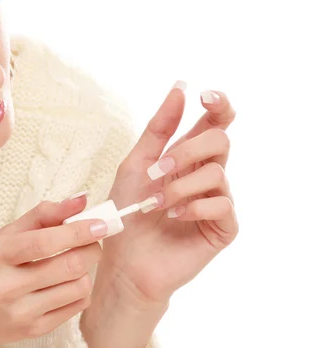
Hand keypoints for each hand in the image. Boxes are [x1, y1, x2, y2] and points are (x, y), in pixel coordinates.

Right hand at [0, 197, 106, 347]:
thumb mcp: (0, 238)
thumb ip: (40, 216)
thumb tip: (80, 200)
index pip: (43, 242)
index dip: (77, 231)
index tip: (101, 223)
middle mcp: (6, 286)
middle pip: (68, 266)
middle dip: (91, 248)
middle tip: (93, 239)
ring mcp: (21, 312)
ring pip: (77, 287)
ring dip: (85, 270)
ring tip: (74, 262)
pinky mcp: (34, 330)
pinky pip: (75, 306)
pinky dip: (80, 289)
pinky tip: (67, 282)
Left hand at [99, 82, 237, 306]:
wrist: (126, 259)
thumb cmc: (129, 210)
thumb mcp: (136, 164)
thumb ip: (159, 129)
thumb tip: (180, 88)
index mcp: (187, 156)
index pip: (214, 123)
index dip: (219, 105)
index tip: (206, 96)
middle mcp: (206, 174)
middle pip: (219, 140)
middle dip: (187, 151)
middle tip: (158, 170)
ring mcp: (217, 200)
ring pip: (218, 172)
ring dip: (180, 186)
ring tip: (157, 204)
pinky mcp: (222, 227)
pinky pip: (222, 204)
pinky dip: (193, 206)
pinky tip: (174, 217)